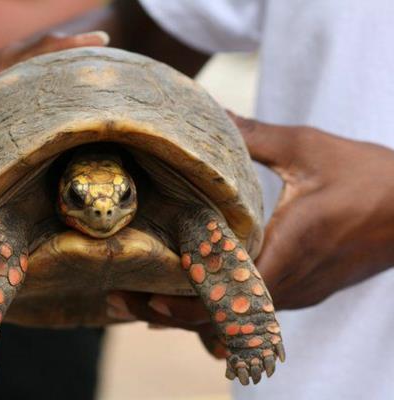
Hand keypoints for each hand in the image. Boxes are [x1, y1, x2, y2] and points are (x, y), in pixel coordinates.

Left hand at [108, 114, 393, 329]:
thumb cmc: (368, 176)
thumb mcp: (308, 148)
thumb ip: (254, 135)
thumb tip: (210, 111)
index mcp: (290, 250)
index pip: (229, 296)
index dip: (184, 304)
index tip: (142, 300)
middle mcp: (292, 283)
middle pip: (223, 317)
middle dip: (172, 313)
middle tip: (121, 301)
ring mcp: (299, 292)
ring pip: (236, 317)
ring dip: (191, 313)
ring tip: (142, 303)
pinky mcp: (303, 289)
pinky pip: (252, 309)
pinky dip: (217, 308)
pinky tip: (190, 296)